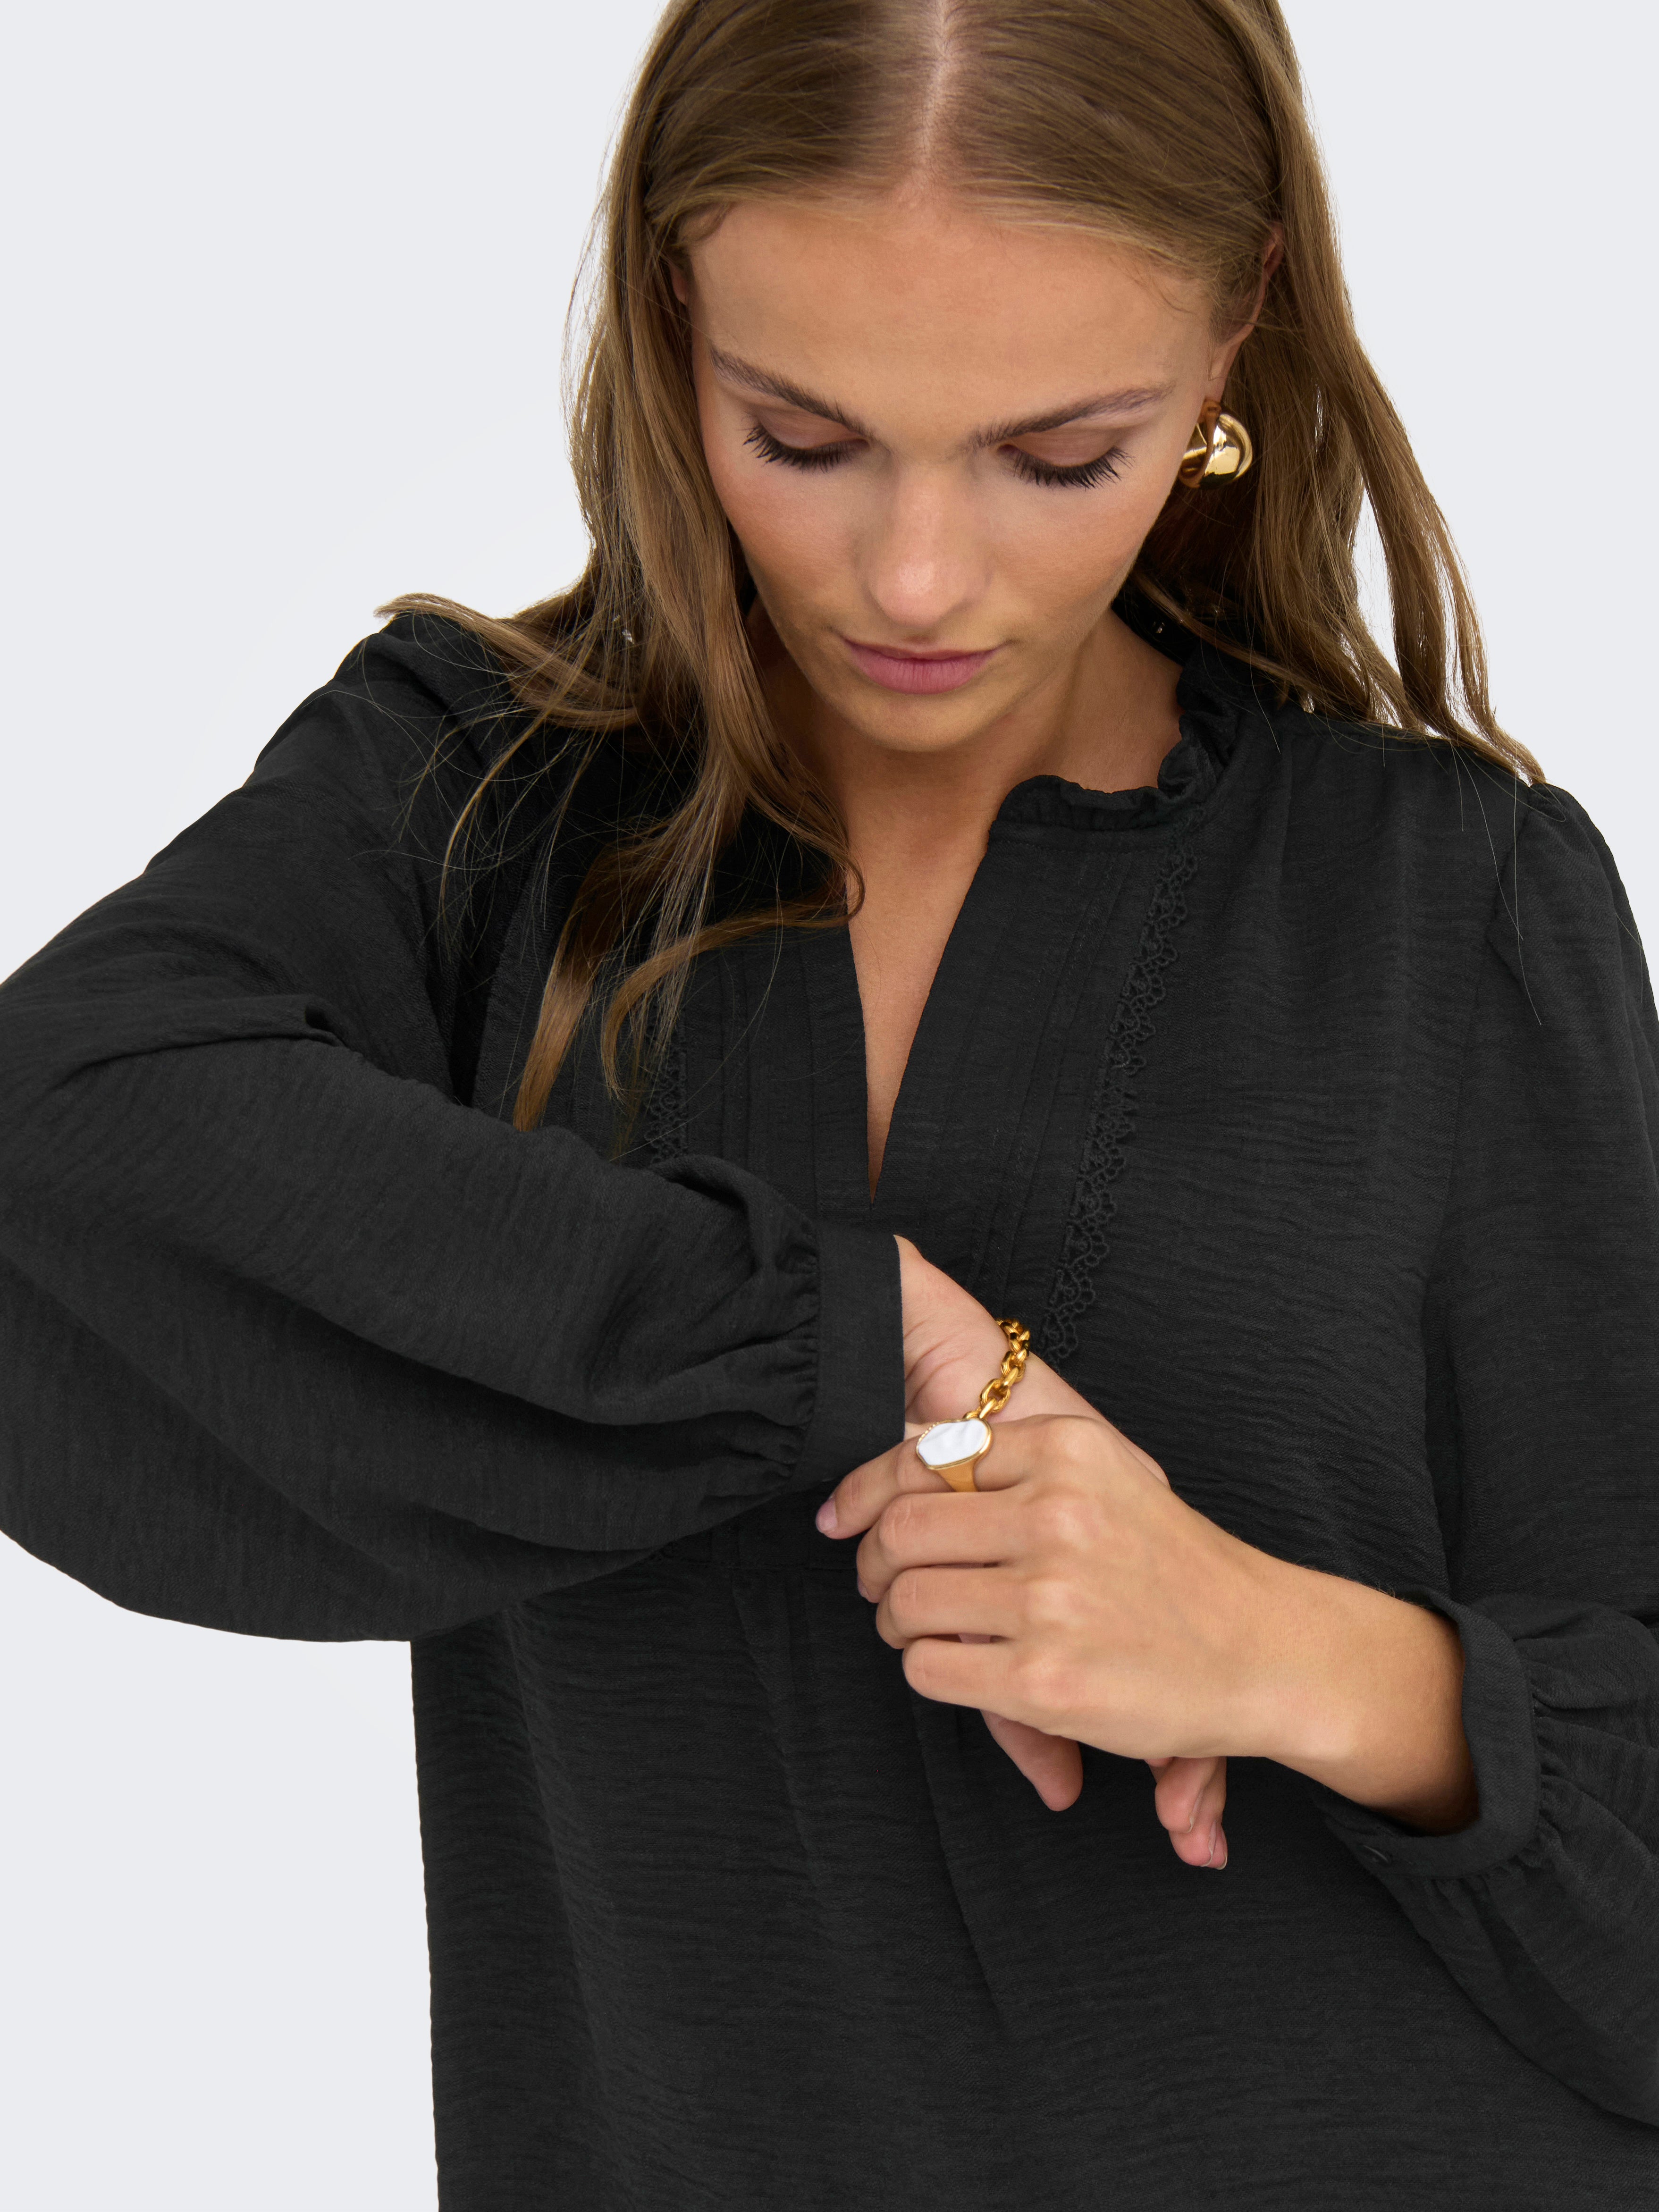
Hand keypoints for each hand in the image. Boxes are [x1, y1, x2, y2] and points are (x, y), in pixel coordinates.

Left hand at [826, 1403, 1252, 1856]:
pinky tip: (963, 1669)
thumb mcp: (1104, 1476)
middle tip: (882, 1585)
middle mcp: (1057, 1515)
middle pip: (902, 1528)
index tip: (843, 1518)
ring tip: (924, 1630)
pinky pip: (929, 1667)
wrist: (1266, 1647)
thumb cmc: (1174, 1564)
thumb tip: (900, 1442)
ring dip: (899, 1621)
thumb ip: (1012, 1460)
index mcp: (1068, 1450)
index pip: (922, 1458)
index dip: (867, 1490)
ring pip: (907, 1600)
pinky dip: (929, 1670)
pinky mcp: (1043, 1679)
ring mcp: (1050, 1599)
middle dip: (875, 1562)